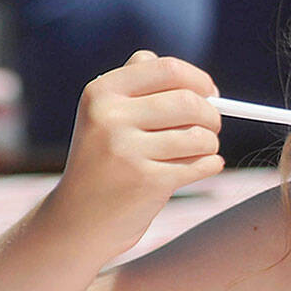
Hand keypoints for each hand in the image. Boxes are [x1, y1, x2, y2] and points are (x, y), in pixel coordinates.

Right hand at [49, 50, 223, 253]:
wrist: (79, 220)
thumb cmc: (104, 162)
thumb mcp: (105, 117)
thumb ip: (137, 86)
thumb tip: (178, 71)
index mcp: (102, 93)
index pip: (167, 69)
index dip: (199, 80)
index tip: (211, 93)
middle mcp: (109, 117)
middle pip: (189, 102)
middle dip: (212, 115)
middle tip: (212, 126)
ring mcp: (126, 150)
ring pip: (199, 136)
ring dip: (210, 144)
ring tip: (200, 152)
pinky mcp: (145, 181)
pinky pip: (200, 164)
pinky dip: (210, 165)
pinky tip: (203, 167)